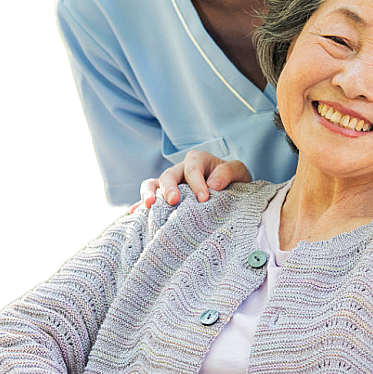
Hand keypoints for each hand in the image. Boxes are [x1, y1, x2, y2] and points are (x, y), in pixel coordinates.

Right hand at [130, 151, 251, 211]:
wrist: (232, 192)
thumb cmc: (233, 180)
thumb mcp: (238, 172)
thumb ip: (228, 172)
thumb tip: (213, 185)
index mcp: (198, 160)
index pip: (192, 168)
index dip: (196, 183)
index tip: (204, 199)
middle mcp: (180, 170)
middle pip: (168, 175)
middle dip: (169, 187)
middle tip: (173, 201)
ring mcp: (171, 184)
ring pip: (154, 183)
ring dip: (149, 193)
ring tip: (149, 205)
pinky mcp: (165, 198)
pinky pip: (150, 199)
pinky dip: (140, 204)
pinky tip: (134, 213)